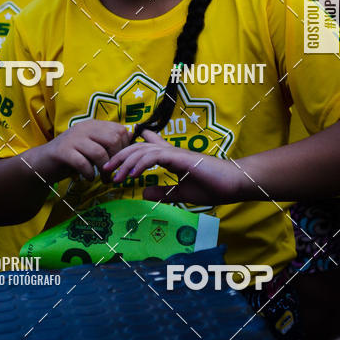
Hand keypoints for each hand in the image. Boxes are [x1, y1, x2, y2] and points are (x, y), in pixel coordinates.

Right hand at [46, 120, 130, 180]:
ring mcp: (73, 139)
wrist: (42, 162)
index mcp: (93, 125)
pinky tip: (88, 178)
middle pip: (112, 139)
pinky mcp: (62, 151)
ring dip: (104, 170)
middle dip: (117, 159)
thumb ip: (107, 143)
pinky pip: (83, 163)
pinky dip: (89, 174)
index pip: (119, 130)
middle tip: (114, 173)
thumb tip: (132, 139)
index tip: (121, 161)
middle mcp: (84, 128)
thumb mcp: (91, 146)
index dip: (125, 147)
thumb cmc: (71, 156)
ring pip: (99, 152)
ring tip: (104, 180)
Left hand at [103, 130, 240, 204]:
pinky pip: (156, 157)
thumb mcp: (182, 193)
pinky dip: (141, 164)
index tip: (114, 164)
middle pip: (138, 146)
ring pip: (143, 150)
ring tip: (114, 175)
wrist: (234, 184)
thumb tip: (144, 192)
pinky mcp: (181, 158)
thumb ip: (164, 192)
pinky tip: (132, 174)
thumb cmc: (213, 187)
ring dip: (126, 162)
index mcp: (171, 158)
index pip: (146, 147)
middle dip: (119, 156)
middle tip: (104, 169)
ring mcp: (175, 153)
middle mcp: (170, 151)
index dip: (128, 152)